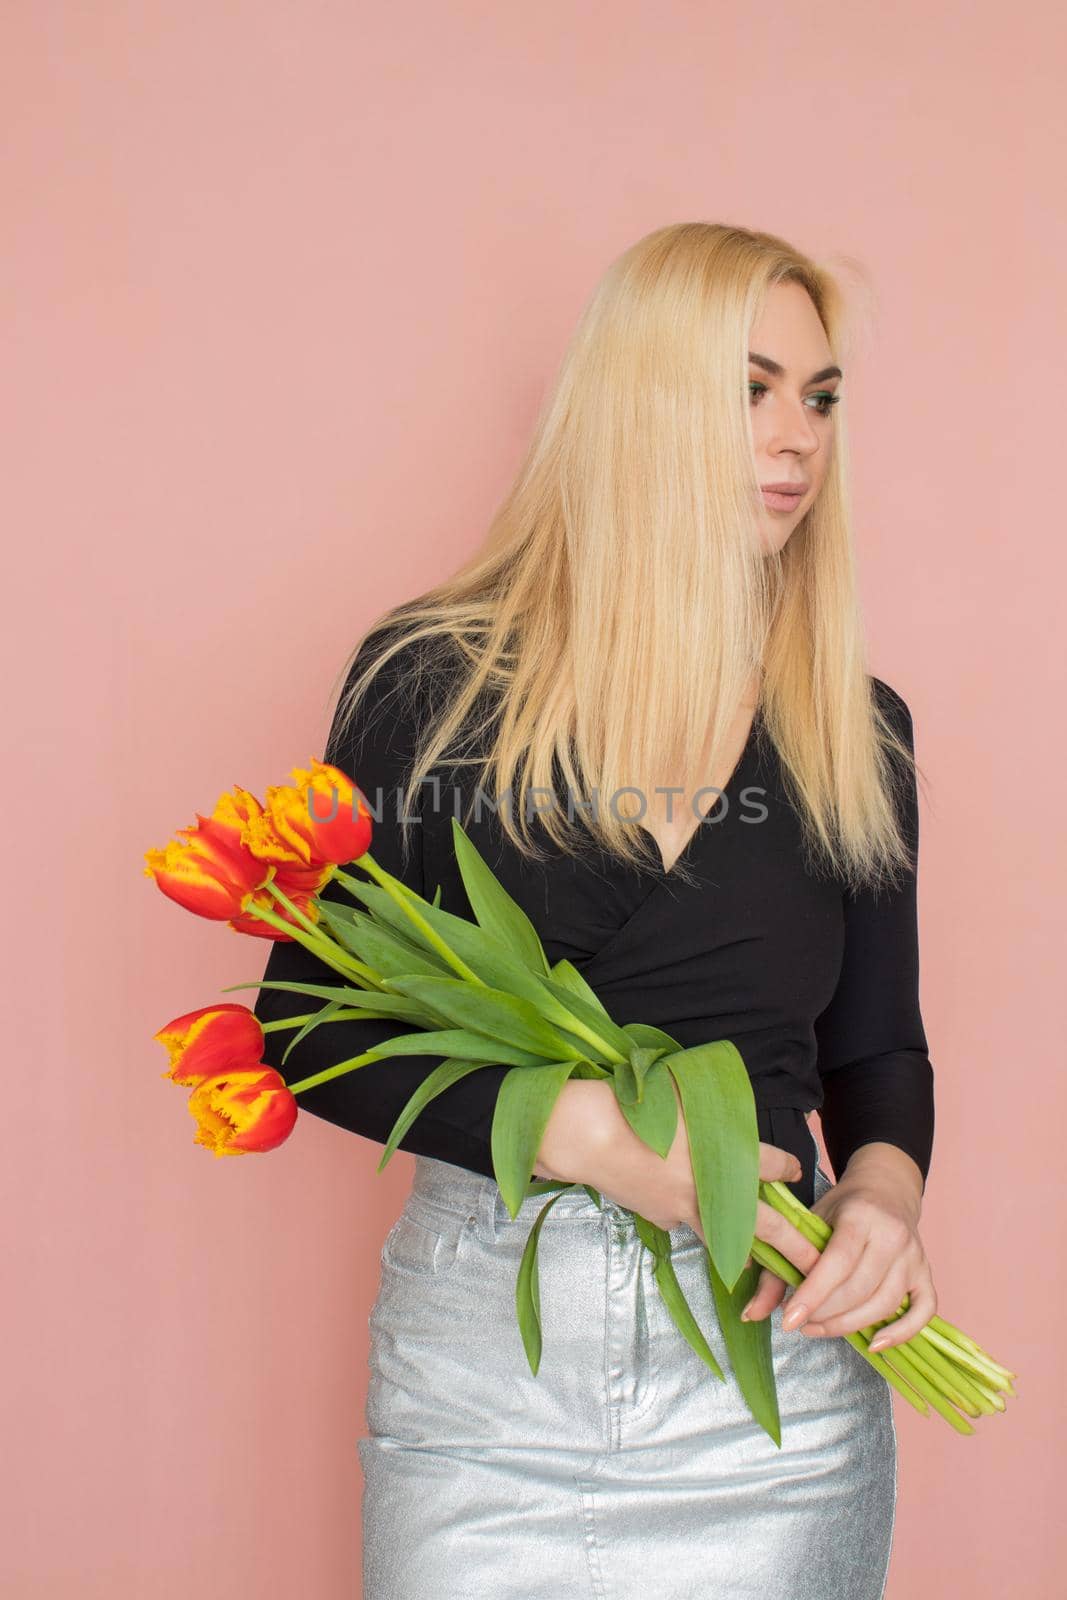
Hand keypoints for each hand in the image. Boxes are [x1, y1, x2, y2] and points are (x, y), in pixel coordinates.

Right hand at [536, 1078, 809, 1243]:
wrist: (589, 1135)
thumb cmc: (637, 1105)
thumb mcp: (685, 1096)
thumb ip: (714, 1113)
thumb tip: (726, 1121)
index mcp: (727, 1154)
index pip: (775, 1167)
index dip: (789, 1168)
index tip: (795, 1172)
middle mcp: (714, 1189)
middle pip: (767, 1225)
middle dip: (796, 1248)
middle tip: (816, 1265)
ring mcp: (687, 1209)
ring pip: (726, 1237)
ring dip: (747, 1248)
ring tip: (763, 1264)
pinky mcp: (661, 1219)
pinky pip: (683, 1220)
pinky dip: (687, 1214)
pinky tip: (669, 1193)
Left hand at [746, 1149, 936, 1351]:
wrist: (885, 1188)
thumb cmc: (841, 1208)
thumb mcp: (807, 1222)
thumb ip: (778, 1268)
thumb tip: (752, 1313)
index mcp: (860, 1216)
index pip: (836, 1264)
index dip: (812, 1296)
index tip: (788, 1320)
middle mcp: (892, 1236)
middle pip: (859, 1289)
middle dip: (826, 1314)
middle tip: (801, 1323)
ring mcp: (914, 1256)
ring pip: (885, 1304)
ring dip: (850, 1326)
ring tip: (820, 1328)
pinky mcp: (925, 1273)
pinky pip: (923, 1312)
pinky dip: (901, 1333)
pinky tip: (873, 1344)